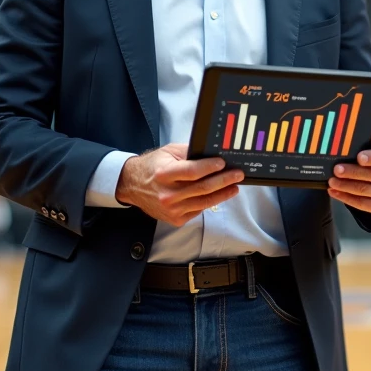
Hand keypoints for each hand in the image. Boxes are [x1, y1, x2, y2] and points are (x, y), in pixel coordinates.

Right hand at [115, 143, 243, 226]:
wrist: (133, 186)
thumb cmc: (153, 166)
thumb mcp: (168, 152)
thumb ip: (189, 153)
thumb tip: (212, 154)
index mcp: (164, 174)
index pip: (193, 172)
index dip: (210, 167)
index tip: (223, 163)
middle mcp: (167, 194)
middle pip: (202, 188)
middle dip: (224, 180)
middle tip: (237, 175)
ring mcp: (172, 209)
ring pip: (204, 202)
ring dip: (223, 194)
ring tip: (234, 186)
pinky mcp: (175, 219)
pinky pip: (199, 210)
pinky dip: (211, 202)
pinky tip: (219, 194)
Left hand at [328, 142, 370, 213]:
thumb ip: (364, 146)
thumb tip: (344, 148)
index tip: (359, 157)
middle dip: (352, 172)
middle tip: (337, 170)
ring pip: (364, 190)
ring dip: (345, 186)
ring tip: (332, 181)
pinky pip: (362, 203)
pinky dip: (345, 198)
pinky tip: (334, 191)